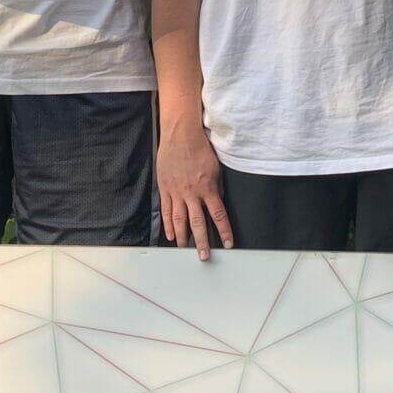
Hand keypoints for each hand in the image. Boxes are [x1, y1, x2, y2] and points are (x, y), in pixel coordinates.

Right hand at [157, 125, 232, 260]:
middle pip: (197, 223)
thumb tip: (218, 201)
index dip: (224, 231)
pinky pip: (166, 210)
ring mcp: (176, 192)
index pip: (218, 215)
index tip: (228, 244)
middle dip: (201, 241)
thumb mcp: (216, 169)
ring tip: (184, 249)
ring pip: (179, 220)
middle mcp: (192, 193)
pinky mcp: (165, 189)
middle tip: (203, 256)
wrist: (180, 136)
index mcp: (208, 189)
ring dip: (182, 237)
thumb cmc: (200, 149)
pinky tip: (170, 234)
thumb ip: (217, 188)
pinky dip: (168, 224)